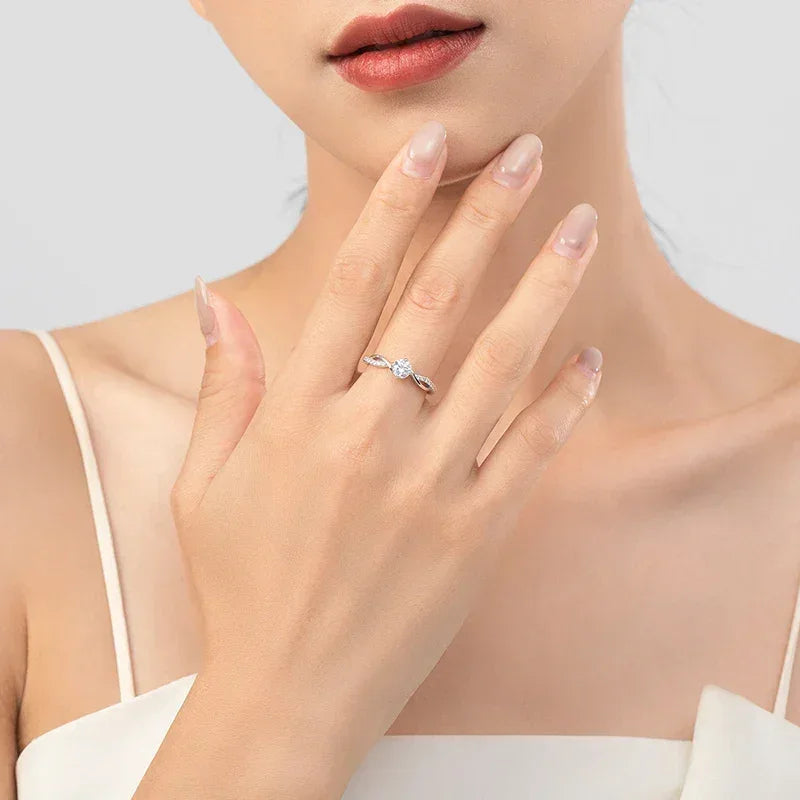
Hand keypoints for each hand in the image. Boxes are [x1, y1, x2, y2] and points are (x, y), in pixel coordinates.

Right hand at [172, 120, 600, 796]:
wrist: (291, 693)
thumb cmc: (243, 587)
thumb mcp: (204, 484)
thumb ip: (223, 386)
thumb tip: (210, 299)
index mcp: (296, 417)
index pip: (350, 283)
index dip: (391, 205)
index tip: (425, 148)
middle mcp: (365, 438)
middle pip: (435, 302)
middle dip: (484, 217)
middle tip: (524, 156)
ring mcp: (428, 486)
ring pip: (499, 363)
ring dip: (543, 287)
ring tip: (579, 227)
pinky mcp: (474, 534)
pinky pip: (530, 450)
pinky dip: (563, 400)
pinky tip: (585, 353)